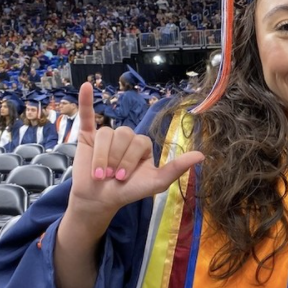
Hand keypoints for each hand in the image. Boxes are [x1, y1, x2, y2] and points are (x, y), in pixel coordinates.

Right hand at [69, 83, 203, 216]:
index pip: (139, 141)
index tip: (123, 179)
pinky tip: (85, 87)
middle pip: (123, 135)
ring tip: (99, 173)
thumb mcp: (156, 182)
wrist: (100, 200)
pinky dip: (86, 101)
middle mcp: (126, 138)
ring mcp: (107, 136)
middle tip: (111, 176)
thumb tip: (202, 155)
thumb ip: (177, 168)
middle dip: (116, 158)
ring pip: (106, 134)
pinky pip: (88, 115)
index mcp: (142, 145)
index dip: (130, 160)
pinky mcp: (87, 135)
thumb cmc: (129, 191)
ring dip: (102, 156)